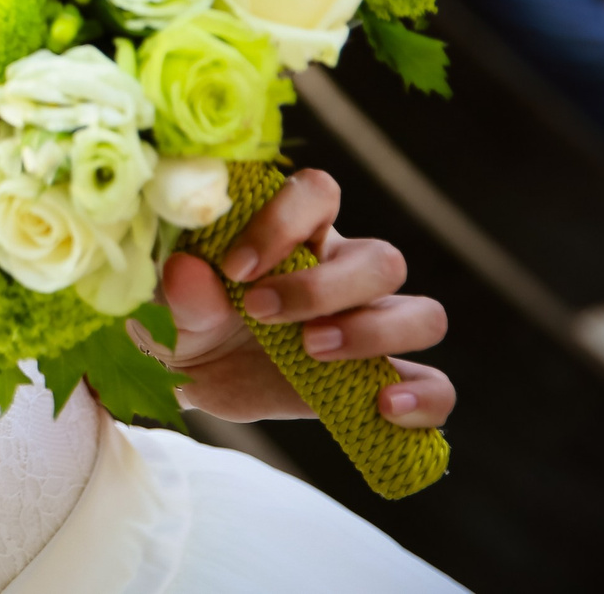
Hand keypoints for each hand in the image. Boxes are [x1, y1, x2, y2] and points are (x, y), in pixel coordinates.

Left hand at [137, 167, 455, 429]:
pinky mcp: (379, 380)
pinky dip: (423, 397)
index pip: (318, 194)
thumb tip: (188, 270)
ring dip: (374, 333)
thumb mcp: (166, 308)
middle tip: (262, 315)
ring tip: (312, 352)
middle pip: (379, 259)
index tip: (235, 268)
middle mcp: (342, 271)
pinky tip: (383, 409)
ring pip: (422, 313)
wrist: (191, 375)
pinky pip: (436, 385)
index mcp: (294, 232)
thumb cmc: (181, 317)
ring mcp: (369, 326)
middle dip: (324, 288)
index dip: (285, 222)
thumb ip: (179, 293)